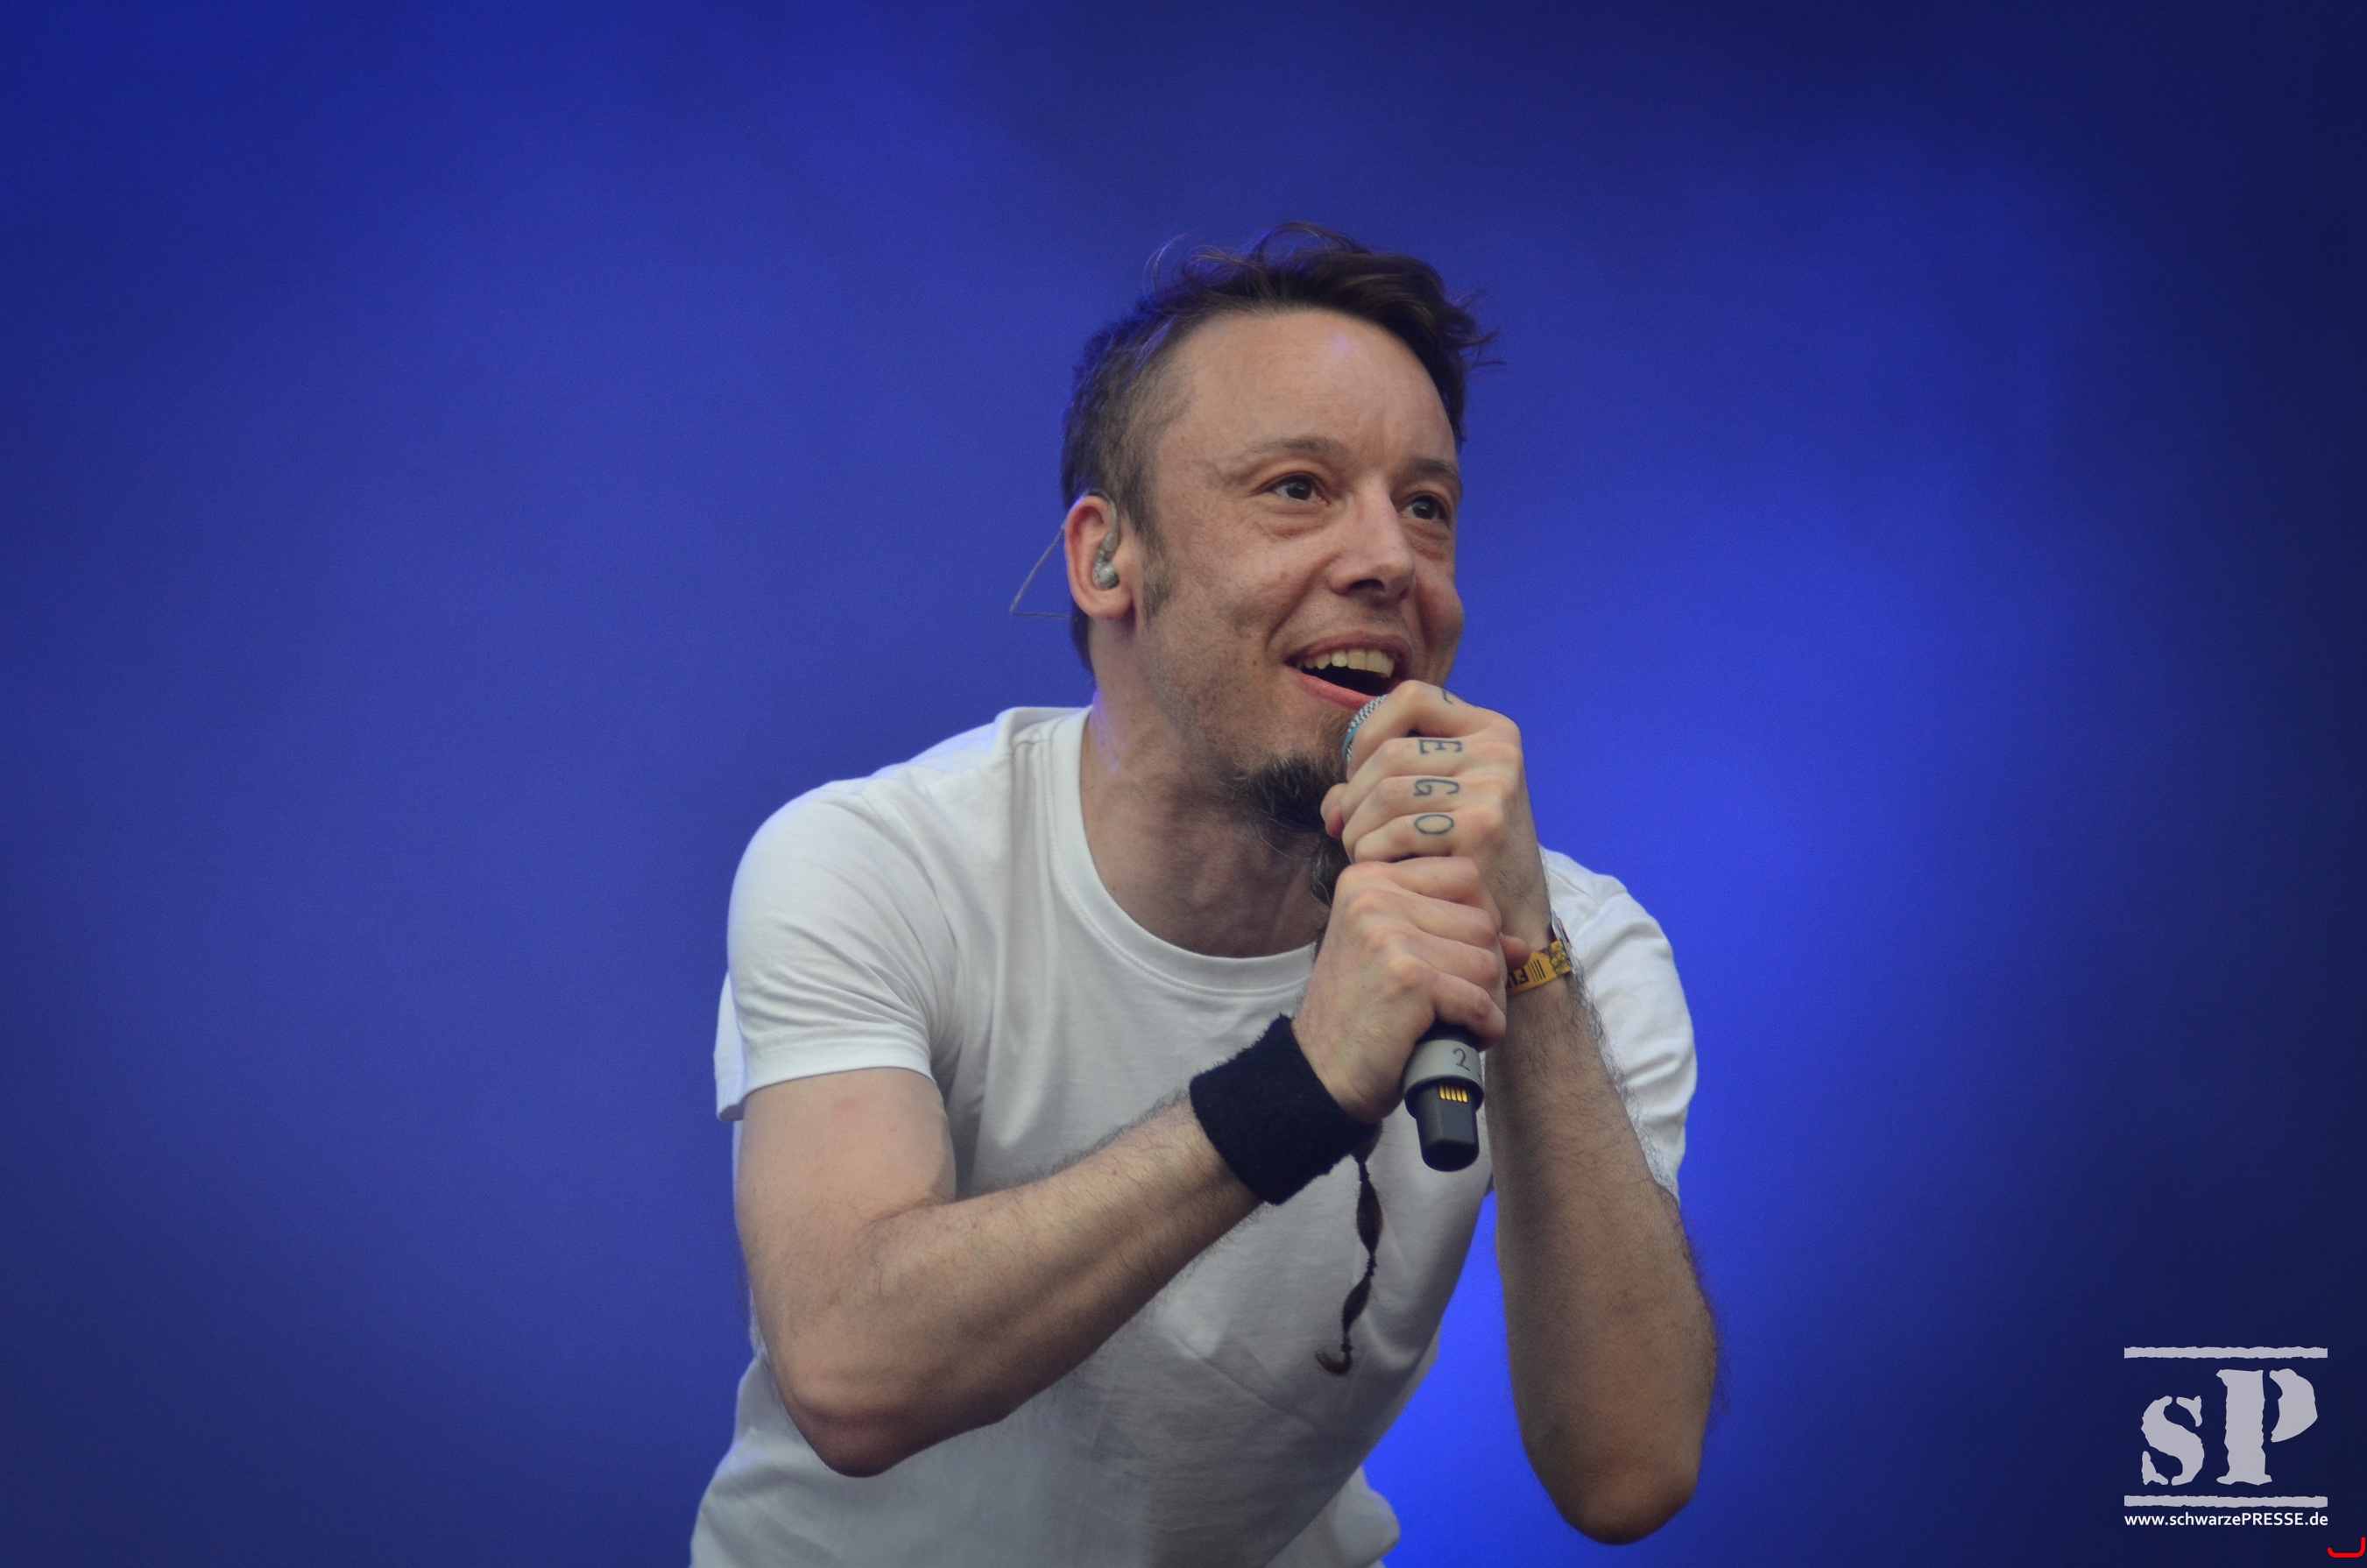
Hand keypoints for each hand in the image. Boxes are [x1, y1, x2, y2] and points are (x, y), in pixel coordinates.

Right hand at [1292, 856, 1523, 1122]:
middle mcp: (1373, 898)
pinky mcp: (1409, 980)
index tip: (1454, 957)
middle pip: (1483, 919)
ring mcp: (1389, 936)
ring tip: (1458, 1019)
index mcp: (1368, 879)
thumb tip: (1523, 945)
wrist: (1321, 1074)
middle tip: (1461, 999)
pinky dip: (1483, 1028)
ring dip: (1487, 1000)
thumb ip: (1452, 935)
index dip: (1477, 920)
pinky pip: (1481, 1000)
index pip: (1465, 874)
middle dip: (1486, 966)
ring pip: (1489, 961)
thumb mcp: (1395, 957)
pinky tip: (1461, 1038)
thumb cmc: (1360, 1014)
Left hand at [1323, 682, 1552, 946]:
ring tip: (1362, 854)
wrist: (1513, 920)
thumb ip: (1381, 784)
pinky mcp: (1482, 827)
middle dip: (1353, 796)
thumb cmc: (1464, 857)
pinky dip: (1372, 854)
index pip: (1410, 696)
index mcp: (1490, 730)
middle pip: (1390, 752)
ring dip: (1357, 829)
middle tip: (1347, 832)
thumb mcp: (1434, 804)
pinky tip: (1382, 870)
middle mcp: (1498, 751)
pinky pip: (1395, 831)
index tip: (1357, 775)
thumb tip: (1333, 804)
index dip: (1368, 732)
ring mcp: (1494, 787)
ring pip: (1386, 792)